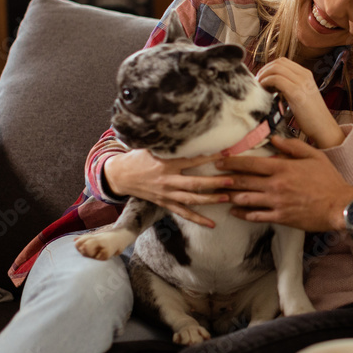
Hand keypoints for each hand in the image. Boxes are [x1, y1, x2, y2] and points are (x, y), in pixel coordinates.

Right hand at [103, 149, 232, 227]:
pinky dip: (198, 219)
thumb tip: (186, 129)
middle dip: (214, 182)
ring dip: (210, 199)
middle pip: (194, 183)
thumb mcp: (151, 146)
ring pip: (191, 199)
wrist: (120, 176)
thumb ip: (169, 143)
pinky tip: (212, 224)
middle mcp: (167, 180)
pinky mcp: (165, 203)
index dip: (209, 157)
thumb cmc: (138, 158)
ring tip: (227, 197)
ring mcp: (166, 194)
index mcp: (165, 164)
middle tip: (232, 180)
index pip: (191, 160)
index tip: (226, 153)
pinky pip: (183, 213)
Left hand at [220, 136, 352, 231]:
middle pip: (243, 181)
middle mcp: (276, 185)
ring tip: (220, 194)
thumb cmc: (329, 179)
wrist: (339, 205)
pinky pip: (256, 216)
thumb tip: (274, 139)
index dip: (232, 163)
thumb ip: (293, 146)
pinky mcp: (280, 217)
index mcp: (283, 167)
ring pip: (246, 199)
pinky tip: (234, 211)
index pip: (251, 163)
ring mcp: (276, 202)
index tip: (220, 161)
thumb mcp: (314, 155)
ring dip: (231, 196)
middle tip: (213, 178)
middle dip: (225, 179)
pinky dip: (242, 214)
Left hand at [256, 58, 344, 147]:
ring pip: (276, 69)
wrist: (324, 127)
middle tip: (258, 82)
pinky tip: (266, 92)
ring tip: (261, 88)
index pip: (283, 61)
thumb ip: (292, 86)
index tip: (263, 78)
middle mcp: (304, 75)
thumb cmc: (312, 115)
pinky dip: (267, 83)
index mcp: (306, 74)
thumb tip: (273, 84)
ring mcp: (301, 83)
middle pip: (278, 62)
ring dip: (264, 76)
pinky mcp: (296, 93)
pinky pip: (276, 80)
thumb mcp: (303, 95)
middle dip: (264, 70)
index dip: (269, 67)